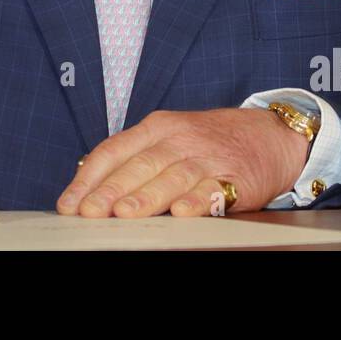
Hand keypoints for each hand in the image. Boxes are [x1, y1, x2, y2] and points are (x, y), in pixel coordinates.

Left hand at [57, 108, 307, 217]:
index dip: (89, 178)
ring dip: (147, 197)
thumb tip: (87, 184)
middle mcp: (179, 139)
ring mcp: (207, 158)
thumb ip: (134, 156)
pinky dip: (196, 201)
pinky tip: (180, 213)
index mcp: (157, 127)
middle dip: (111, 190)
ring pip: (172, 177)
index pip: (114, 150)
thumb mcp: (170, 135)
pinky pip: (212, 190)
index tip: (69, 203)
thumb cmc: (210, 140)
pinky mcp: (234, 178)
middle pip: (140, 164)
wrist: (270, 134)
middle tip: (89, 212)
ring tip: (124, 214)